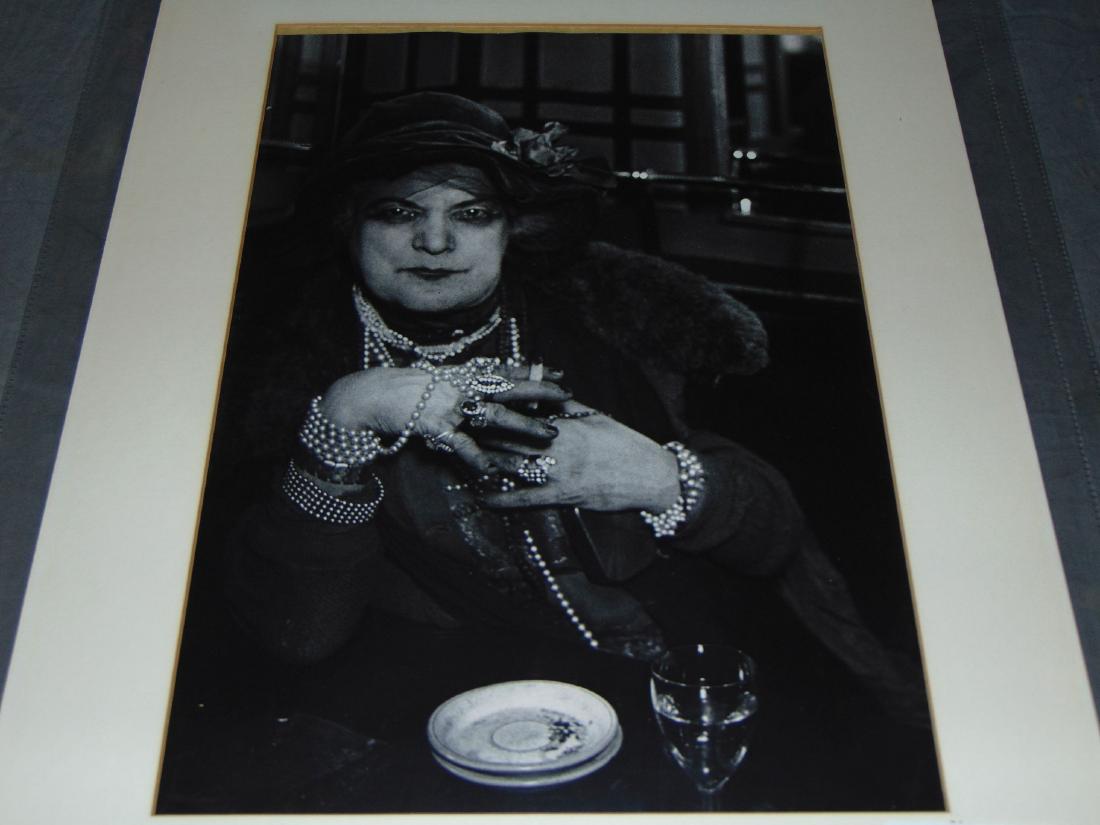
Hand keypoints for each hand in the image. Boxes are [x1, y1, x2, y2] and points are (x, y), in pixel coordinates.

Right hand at [316, 362, 570, 474]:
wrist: (369, 395)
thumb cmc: (404, 390)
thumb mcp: (438, 380)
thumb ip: (463, 382)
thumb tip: (486, 382)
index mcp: (462, 375)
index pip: (505, 371)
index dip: (534, 373)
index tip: (560, 374)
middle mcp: (461, 387)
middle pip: (508, 388)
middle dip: (539, 394)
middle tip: (567, 399)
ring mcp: (450, 406)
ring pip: (495, 417)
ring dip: (524, 426)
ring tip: (548, 437)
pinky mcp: (435, 427)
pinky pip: (462, 446)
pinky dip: (478, 460)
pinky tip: (494, 473)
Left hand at [475, 402, 681, 512]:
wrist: (649, 476)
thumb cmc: (623, 443)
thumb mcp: (595, 416)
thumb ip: (564, 404)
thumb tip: (540, 390)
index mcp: (564, 424)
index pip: (520, 413)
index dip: (493, 409)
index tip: (471, 403)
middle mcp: (557, 447)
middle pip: (509, 438)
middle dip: (480, 433)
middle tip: (455, 428)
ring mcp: (558, 473)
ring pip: (511, 466)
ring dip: (484, 463)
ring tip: (460, 458)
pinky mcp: (562, 497)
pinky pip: (524, 500)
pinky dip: (501, 499)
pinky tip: (482, 498)